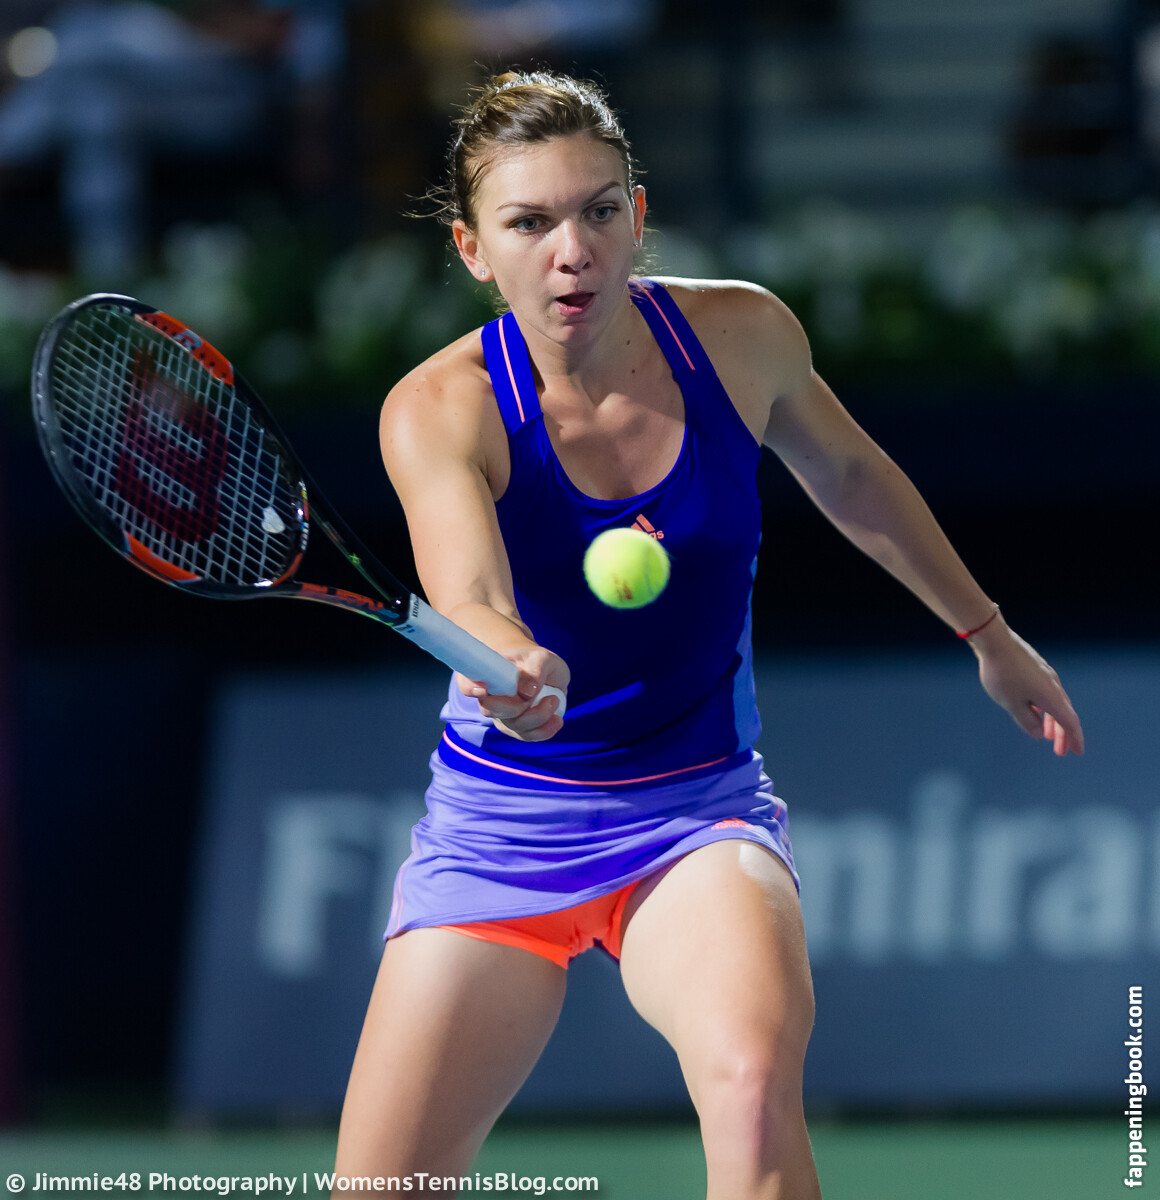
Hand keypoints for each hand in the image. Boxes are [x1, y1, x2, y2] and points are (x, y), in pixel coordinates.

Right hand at [456, 645, 569, 741]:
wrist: (540, 670)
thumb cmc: (534, 660)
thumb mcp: (540, 658)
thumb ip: (534, 669)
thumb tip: (526, 691)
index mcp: (486, 674)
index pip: (466, 681)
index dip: (469, 686)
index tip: (482, 689)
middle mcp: (488, 697)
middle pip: (491, 710)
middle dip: (516, 707)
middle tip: (537, 692)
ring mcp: (501, 715)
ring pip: (513, 725)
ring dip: (538, 716)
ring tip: (553, 699)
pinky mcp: (517, 729)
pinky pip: (527, 736)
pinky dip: (545, 731)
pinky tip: (557, 720)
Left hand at [970, 617, 1083, 755]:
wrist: (995, 641)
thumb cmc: (1002, 675)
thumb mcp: (1011, 704)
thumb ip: (1026, 721)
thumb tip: (1039, 733)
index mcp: (1052, 697)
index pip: (1070, 722)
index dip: (1074, 738)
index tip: (1077, 751)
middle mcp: (1054, 686)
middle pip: (1064, 714)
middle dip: (1063, 734)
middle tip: (1060, 751)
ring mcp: (1046, 675)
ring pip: (1055, 703)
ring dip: (1052, 721)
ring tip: (1046, 736)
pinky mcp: (1036, 669)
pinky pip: (1046, 693)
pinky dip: (1045, 708)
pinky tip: (1036, 712)